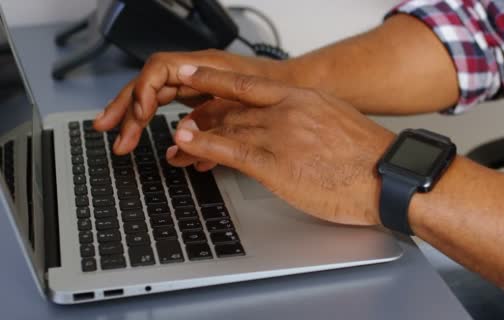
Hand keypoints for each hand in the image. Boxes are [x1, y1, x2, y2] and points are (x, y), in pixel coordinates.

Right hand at [93, 50, 289, 154]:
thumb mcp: (246, 101)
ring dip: (141, 121)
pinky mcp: (213, 105)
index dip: (142, 93)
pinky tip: (169, 150)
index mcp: (206, 67)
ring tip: (124, 141)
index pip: (158, 71)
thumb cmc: (281, 88)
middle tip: (107, 129)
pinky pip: (183, 115)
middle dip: (126, 107)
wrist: (304, 91)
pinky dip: (172, 132)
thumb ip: (215, 115)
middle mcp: (201, 75)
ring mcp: (205, 89)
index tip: (137, 117)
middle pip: (152, 86)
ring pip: (163, 102)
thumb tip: (184, 134)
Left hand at [168, 65, 395, 224]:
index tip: (194, 76)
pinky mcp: (277, 165)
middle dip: (203, 116)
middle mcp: (287, 111)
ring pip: (226, 128)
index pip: (248, 85)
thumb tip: (297, 128)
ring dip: (196, 134)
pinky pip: (232, 151)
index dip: (215, 80)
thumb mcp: (337, 122)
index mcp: (303, 98)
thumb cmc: (369, 156)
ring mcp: (280, 136)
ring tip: (177, 140)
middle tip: (184, 121)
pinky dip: (205, 145)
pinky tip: (188, 144)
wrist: (388, 177)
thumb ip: (310, 120)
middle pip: (232, 108)